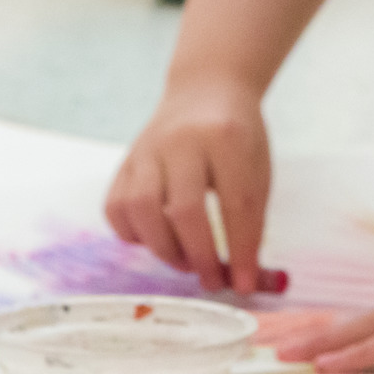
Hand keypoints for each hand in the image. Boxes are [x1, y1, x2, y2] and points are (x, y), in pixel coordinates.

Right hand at [105, 78, 271, 294]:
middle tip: (212, 280)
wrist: (206, 89)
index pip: (236, 204)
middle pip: (183, 210)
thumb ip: (251, 218)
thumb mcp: (257, 166)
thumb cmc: (238, 136)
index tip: (244, 284)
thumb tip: (243, 278)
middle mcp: (181, 141)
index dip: (241, 251)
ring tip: (184, 262)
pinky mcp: (125, 160)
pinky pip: (115, 206)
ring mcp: (146, 149)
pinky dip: (132, 234)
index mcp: (226, 138)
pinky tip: (155, 240)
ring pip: (140, 208)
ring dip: (163, 248)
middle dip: (199, 256)